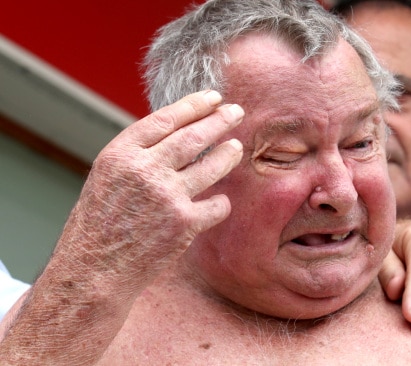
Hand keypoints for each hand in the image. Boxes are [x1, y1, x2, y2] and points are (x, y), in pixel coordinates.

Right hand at [57, 90, 243, 287]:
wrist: (94, 272)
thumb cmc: (100, 225)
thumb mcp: (108, 178)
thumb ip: (139, 155)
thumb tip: (178, 133)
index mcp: (120, 155)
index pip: (165, 119)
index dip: (193, 106)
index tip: (212, 98)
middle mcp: (144, 170)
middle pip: (194, 136)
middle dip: (220, 120)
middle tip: (236, 112)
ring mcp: (167, 196)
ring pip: (212, 164)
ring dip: (228, 153)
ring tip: (236, 147)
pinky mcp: (184, 222)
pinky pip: (216, 204)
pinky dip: (220, 203)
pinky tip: (218, 203)